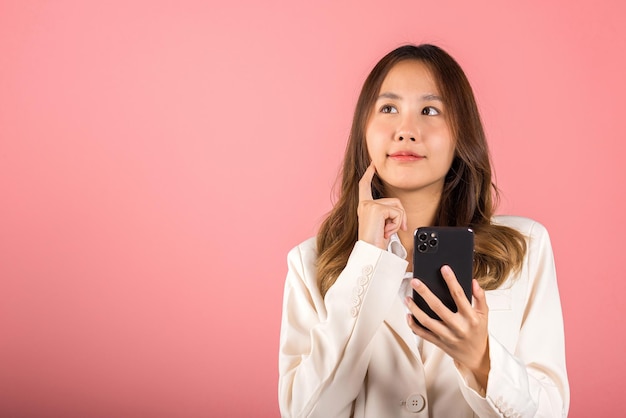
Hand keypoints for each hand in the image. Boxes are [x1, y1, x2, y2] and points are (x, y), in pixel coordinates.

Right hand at [357, 163, 406, 249]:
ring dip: (398, 222)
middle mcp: (365, 204)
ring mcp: (370, 205)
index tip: (372, 165)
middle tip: (393, 230)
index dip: (369, 174)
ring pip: (398, 207)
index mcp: (364, 207)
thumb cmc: (376, 244)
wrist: (370, 253)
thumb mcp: (382, 226)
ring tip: (386, 232)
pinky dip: (396, 225)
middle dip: (400, 217)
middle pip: (395, 201)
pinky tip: (386, 232)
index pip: (365, 186)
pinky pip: (397, 213)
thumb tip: (400, 215)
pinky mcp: (377, 209)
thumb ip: (388, 216)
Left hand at [405, 266, 489, 387]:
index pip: (459, 295)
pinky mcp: (438, 342)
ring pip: (427, 321)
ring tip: (407, 298)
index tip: (444, 268)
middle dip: (425, 293)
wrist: (476, 356)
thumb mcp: (484, 314)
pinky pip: (423, 334)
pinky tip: (408, 315)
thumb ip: (480, 297)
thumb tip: (473, 281)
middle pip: (438, 307)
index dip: (451, 280)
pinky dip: (413, 325)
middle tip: (415, 281)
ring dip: (415, 309)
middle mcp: (458, 327)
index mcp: (470, 317)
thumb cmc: (478, 332)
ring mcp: (447, 336)